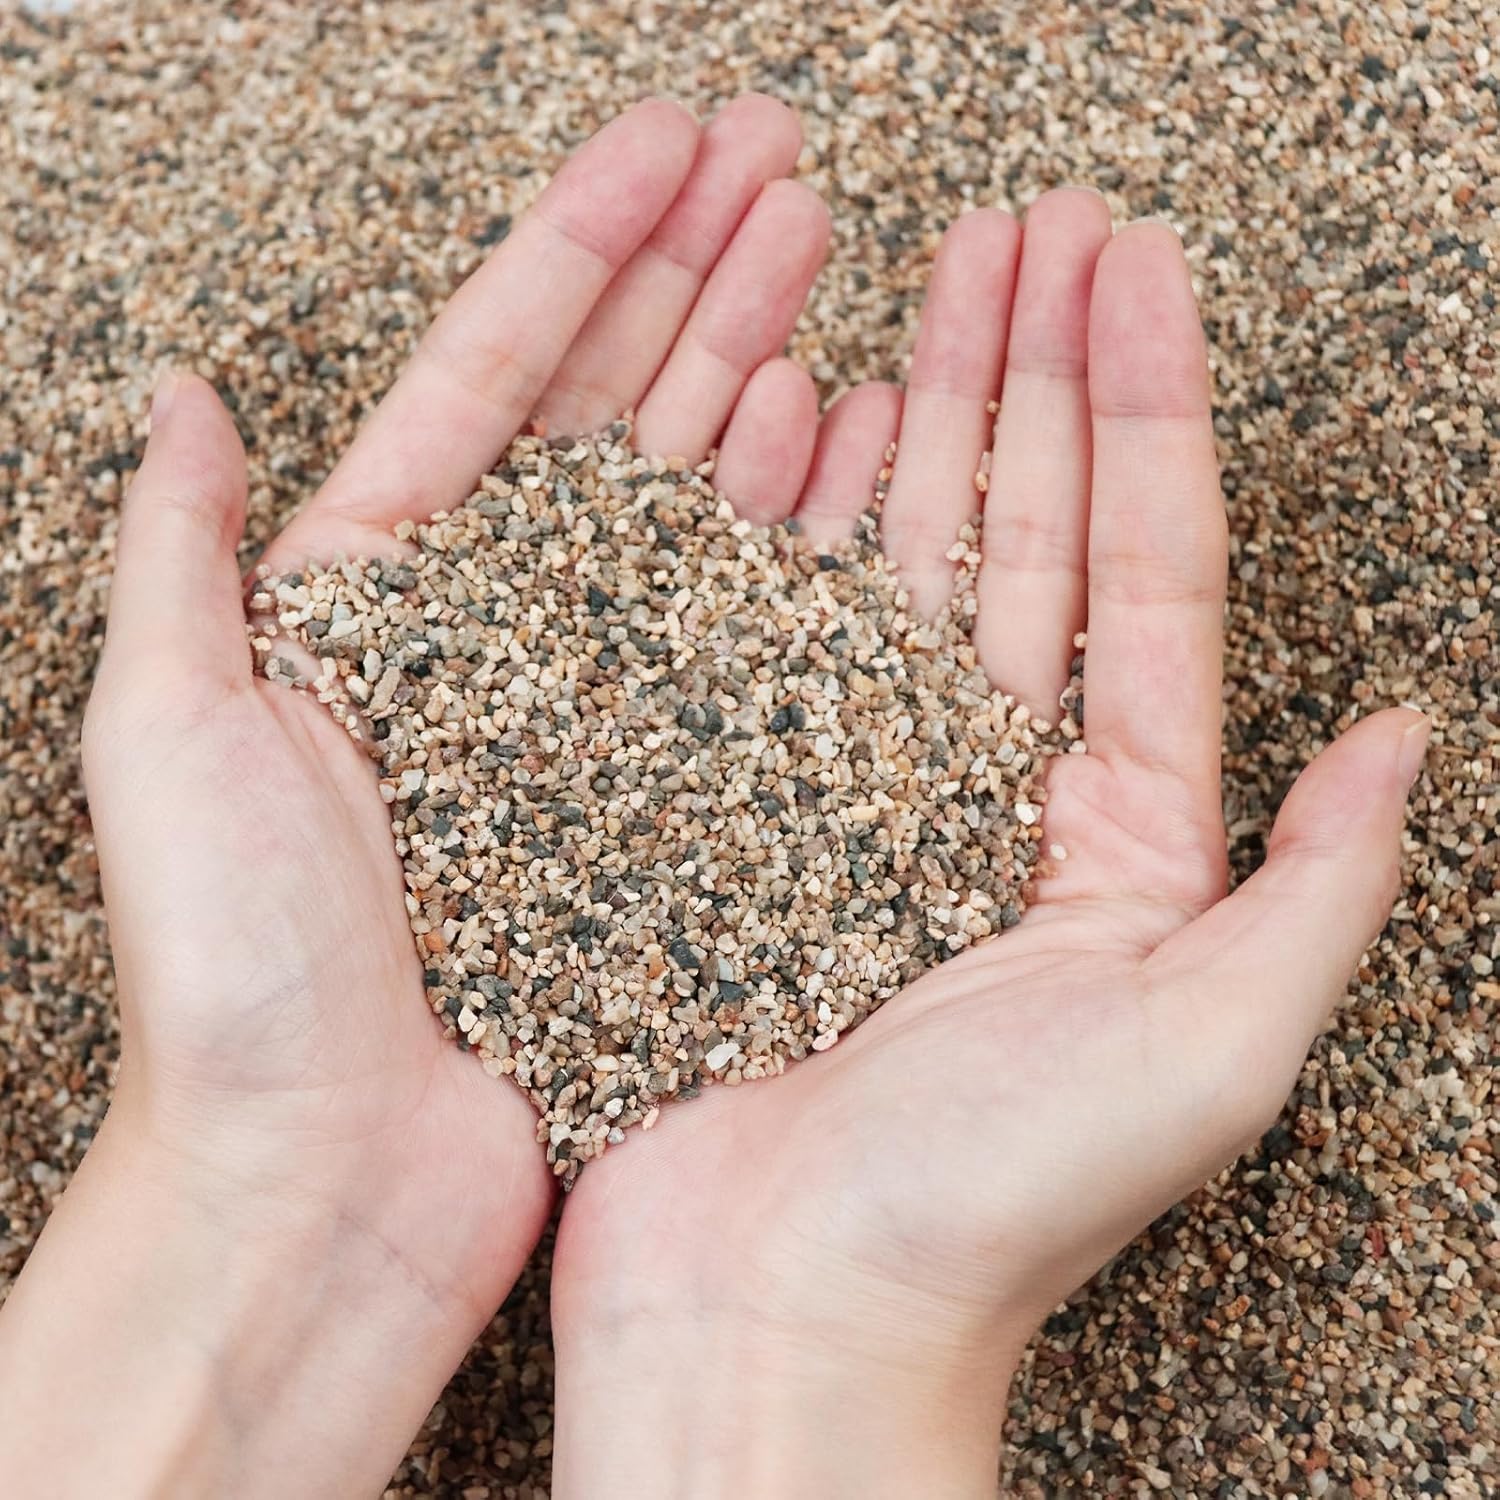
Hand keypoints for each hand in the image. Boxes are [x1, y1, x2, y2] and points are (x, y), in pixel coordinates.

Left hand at [0, 95, 832, 1497]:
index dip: (584, 247)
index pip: (493, 378)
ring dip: (760, 368)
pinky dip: (794, 533)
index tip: (675, 145)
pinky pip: (749, 640)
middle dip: (699, 271)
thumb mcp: (170, 743)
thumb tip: (174, 398)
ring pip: (697, 504)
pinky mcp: (678, 799)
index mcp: (375, 602)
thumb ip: (182, 561)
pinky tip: (845, 446)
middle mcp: (501, 642)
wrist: (333, 1191)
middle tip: (790, 165)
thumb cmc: (241, 988)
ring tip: (834, 260)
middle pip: (614, 413)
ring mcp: (603, 715)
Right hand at [550, 196, 1427, 1496]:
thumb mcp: (1206, 1052)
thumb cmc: (985, 1213)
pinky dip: (783, 517)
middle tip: (1028, 220)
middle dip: (1032, 366)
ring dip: (915, 408)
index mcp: (1112, 829)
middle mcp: (986, 789)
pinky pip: (767, 628)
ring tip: (916, 273)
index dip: (1142, 404)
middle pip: (1020, 532)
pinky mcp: (737, 805)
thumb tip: (1403, 736)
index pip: (1139, 569)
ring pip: (895, 558)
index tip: (1129, 262)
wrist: (778, 1317)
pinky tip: (788, 415)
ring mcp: (851, 785)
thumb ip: (1316, 889)